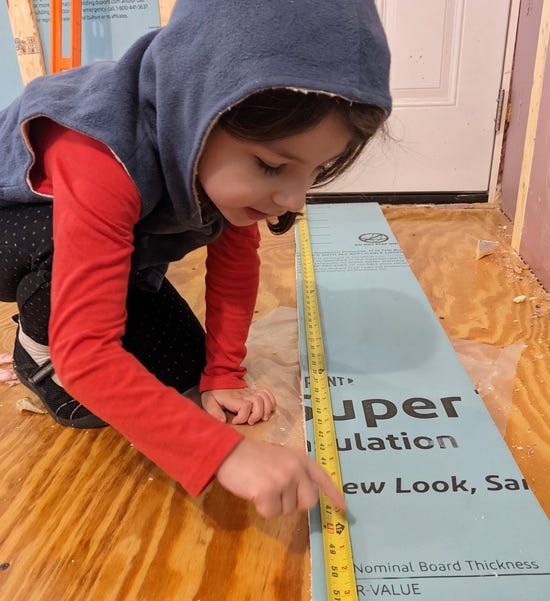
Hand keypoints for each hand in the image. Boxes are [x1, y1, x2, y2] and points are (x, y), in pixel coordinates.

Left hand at [201, 387, 275, 424]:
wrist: (219, 379)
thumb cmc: (215, 393)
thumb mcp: (209, 402)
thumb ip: (214, 412)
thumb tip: (223, 421)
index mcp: (233, 398)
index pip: (244, 406)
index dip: (242, 417)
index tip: (235, 421)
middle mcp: (244, 394)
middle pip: (258, 401)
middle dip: (257, 414)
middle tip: (250, 422)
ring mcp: (251, 392)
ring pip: (264, 397)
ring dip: (266, 409)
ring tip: (263, 418)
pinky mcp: (255, 392)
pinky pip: (267, 393)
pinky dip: (271, 401)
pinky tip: (269, 410)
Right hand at [216, 439, 345, 517]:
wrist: (229, 452)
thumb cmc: (252, 455)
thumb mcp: (280, 456)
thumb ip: (294, 471)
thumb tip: (306, 495)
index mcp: (300, 458)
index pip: (322, 478)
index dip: (333, 494)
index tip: (343, 508)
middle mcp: (296, 468)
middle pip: (308, 501)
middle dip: (294, 503)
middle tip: (277, 494)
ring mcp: (283, 480)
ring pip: (287, 509)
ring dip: (274, 504)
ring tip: (260, 485)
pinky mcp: (269, 491)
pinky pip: (271, 513)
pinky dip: (262, 507)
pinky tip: (254, 492)